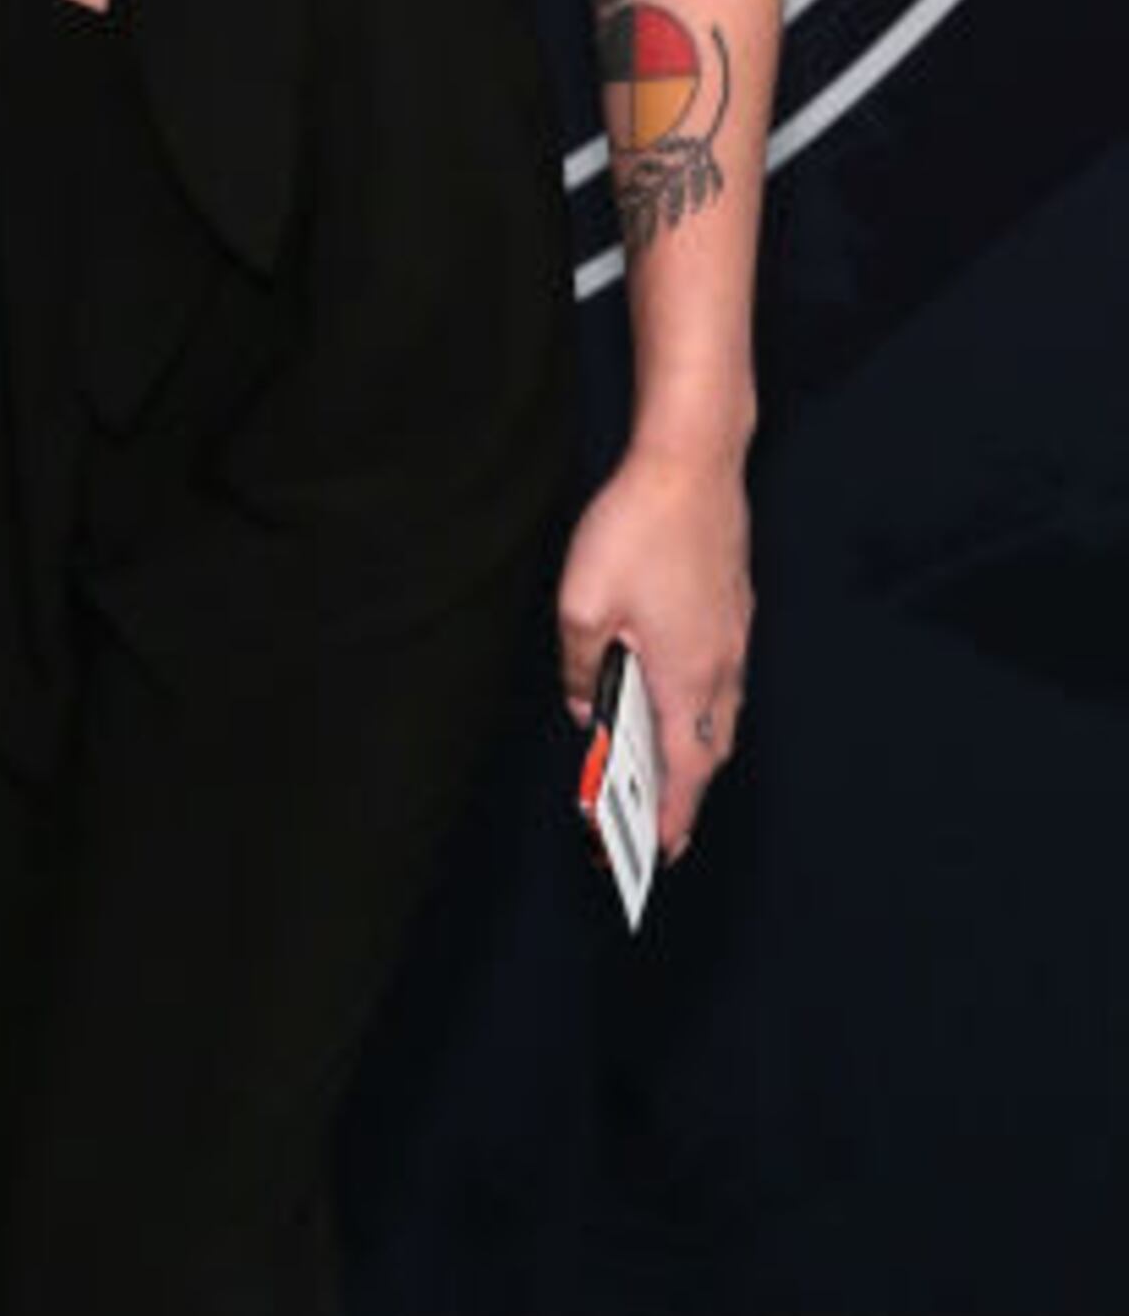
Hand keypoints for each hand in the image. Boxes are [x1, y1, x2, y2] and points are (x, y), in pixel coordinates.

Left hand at [554, 442, 748, 861]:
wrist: (692, 463)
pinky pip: (722, 683)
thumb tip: (584, 706)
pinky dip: (702, 712)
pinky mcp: (733, 612)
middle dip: (686, 796)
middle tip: (661, 832)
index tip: (660, 852)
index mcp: (686, 675)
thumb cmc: (637, 529)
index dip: (672, 814)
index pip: (684, 768)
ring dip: (695, 754)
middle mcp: (721, 665)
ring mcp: (733, 638)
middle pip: (708, 750)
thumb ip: (580, 668)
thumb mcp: (581, 605)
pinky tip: (675, 707)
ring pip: (719, 716)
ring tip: (665, 781)